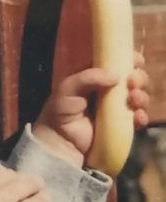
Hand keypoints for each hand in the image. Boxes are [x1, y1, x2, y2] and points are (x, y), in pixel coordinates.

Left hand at [32, 52, 151, 166]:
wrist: (59, 142)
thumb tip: (116, 76)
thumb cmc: (59, 112)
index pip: (117, 63)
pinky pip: (139, 118)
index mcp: (95, 77)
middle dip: (138, 78)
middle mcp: (109, 90)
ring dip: (142, 96)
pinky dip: (141, 117)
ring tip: (133, 100)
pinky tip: (136, 117)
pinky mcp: (122, 125)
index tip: (135, 61)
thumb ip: (88, 77)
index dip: (129, 59)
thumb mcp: (67, 89)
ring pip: (139, 96)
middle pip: (133, 78)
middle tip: (132, 82)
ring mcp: (117, 108)